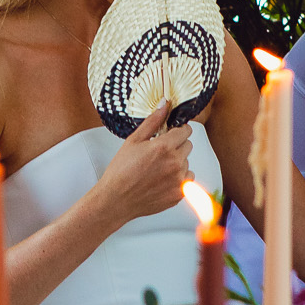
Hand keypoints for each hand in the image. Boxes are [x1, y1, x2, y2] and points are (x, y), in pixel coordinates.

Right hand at [98, 102, 193, 225]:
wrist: (116, 200)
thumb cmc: (121, 171)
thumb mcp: (133, 141)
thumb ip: (152, 122)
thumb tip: (165, 105)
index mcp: (164, 147)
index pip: (186, 130)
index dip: (178, 130)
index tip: (171, 134)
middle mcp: (175, 163)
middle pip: (188, 145)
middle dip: (177, 146)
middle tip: (160, 152)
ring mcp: (178, 180)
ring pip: (187, 163)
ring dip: (177, 162)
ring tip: (158, 168)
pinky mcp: (179, 194)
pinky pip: (187, 179)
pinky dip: (179, 178)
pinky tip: (162, 179)